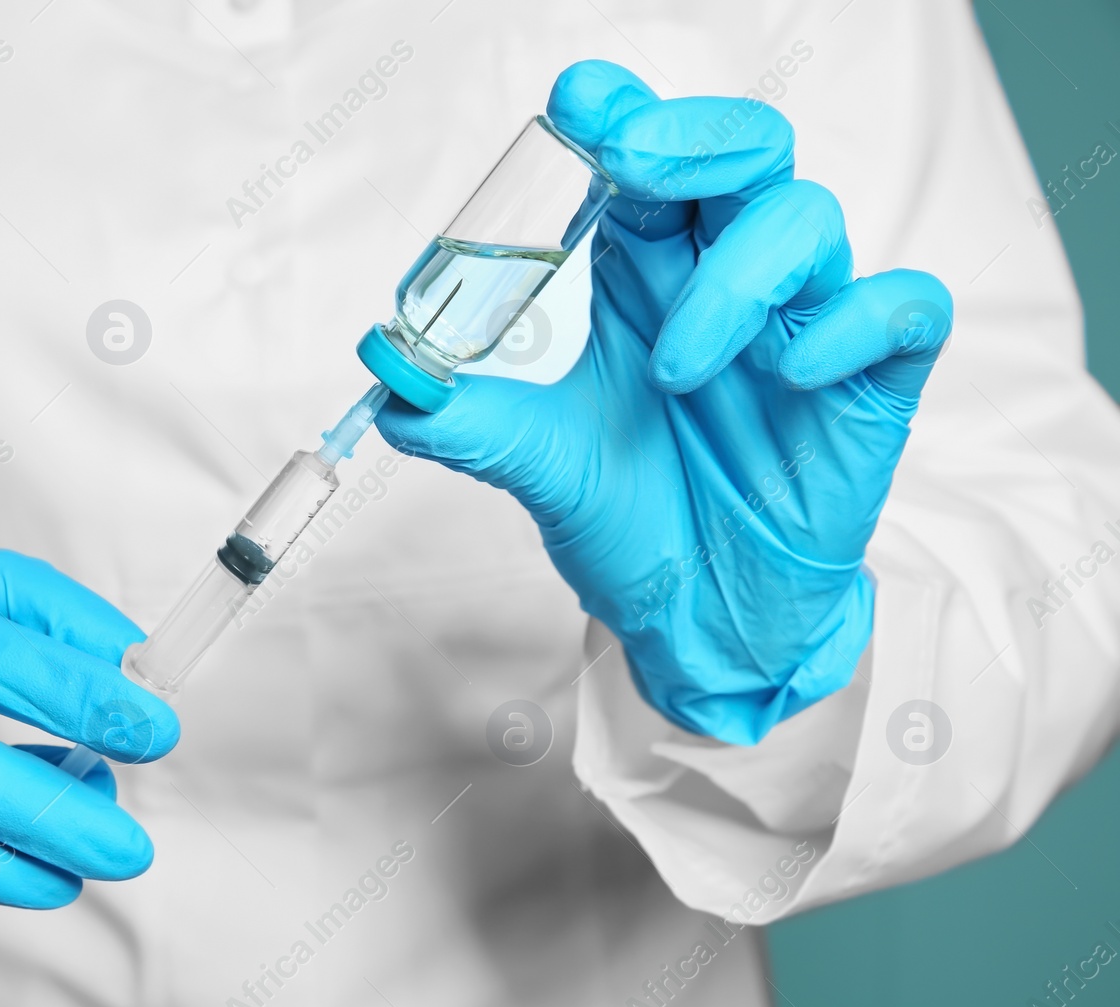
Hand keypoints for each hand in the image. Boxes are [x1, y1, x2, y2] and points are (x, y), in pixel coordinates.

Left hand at [375, 61, 951, 743]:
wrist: (699, 616)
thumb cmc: (627, 518)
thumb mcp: (538, 465)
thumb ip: (467, 420)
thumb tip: (391, 382)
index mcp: (642, 273)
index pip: (641, 158)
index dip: (621, 113)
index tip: (580, 103)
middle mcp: (723, 278)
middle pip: (740, 150)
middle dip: (690, 137)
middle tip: (632, 161)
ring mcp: (803, 322)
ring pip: (807, 219)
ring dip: (737, 277)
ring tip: (675, 371)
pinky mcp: (872, 379)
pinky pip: (902, 307)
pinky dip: (852, 323)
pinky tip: (792, 375)